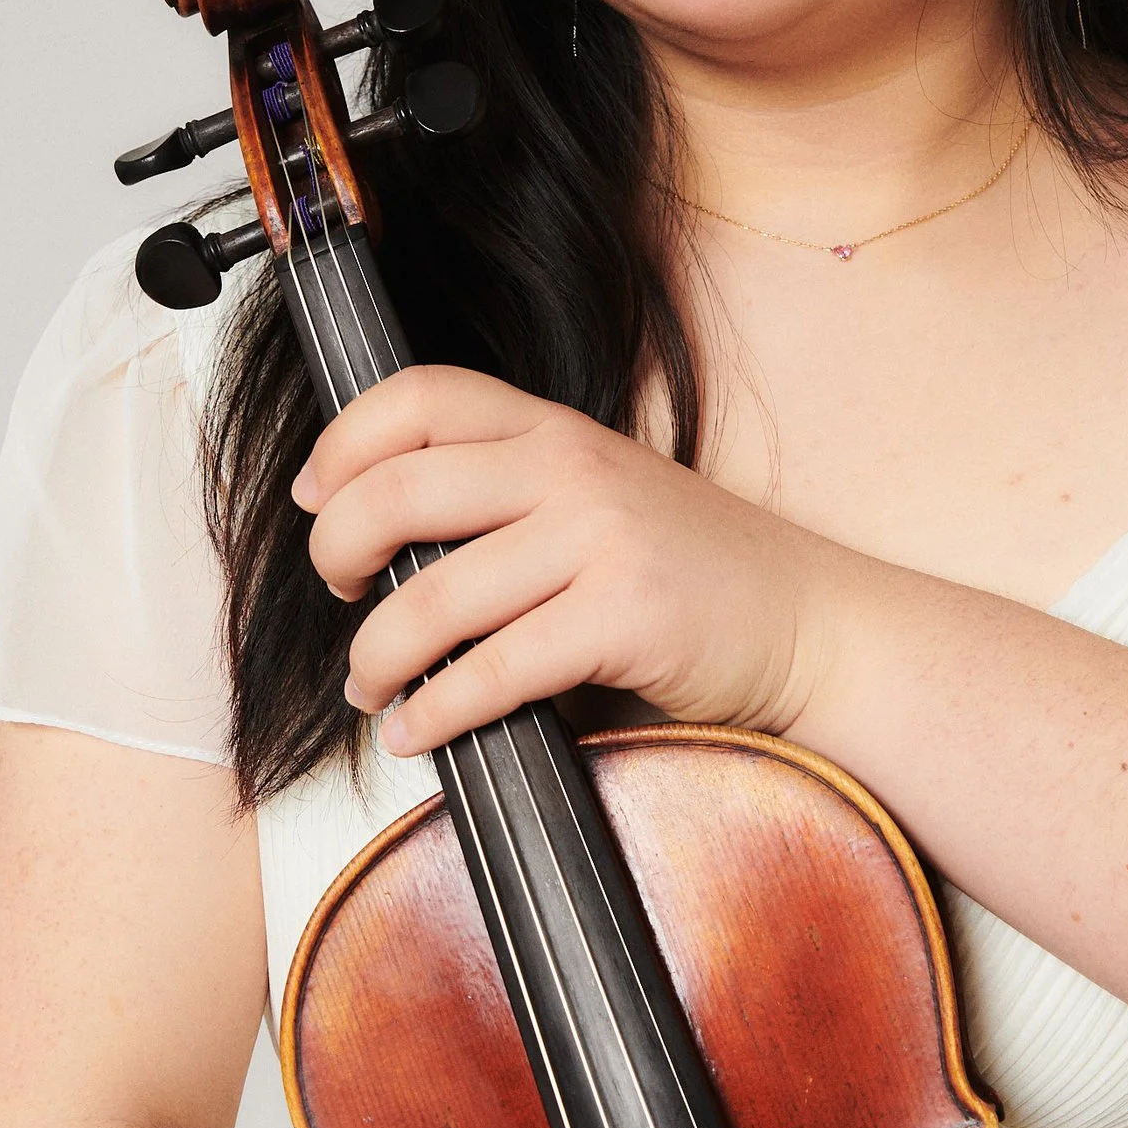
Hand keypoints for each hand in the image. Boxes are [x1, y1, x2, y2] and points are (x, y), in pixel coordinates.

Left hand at [292, 370, 870, 753]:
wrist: (811, 624)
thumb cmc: (700, 574)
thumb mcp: (606, 497)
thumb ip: (515, 496)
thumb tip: (387, 543)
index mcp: (558, 431)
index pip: (419, 397)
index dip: (343, 445)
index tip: (316, 500)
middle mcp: (573, 471)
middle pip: (398, 491)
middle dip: (338, 553)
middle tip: (340, 594)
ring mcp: (600, 541)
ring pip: (432, 596)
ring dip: (376, 656)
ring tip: (372, 686)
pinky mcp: (622, 619)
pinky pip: (490, 672)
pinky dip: (434, 712)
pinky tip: (420, 731)